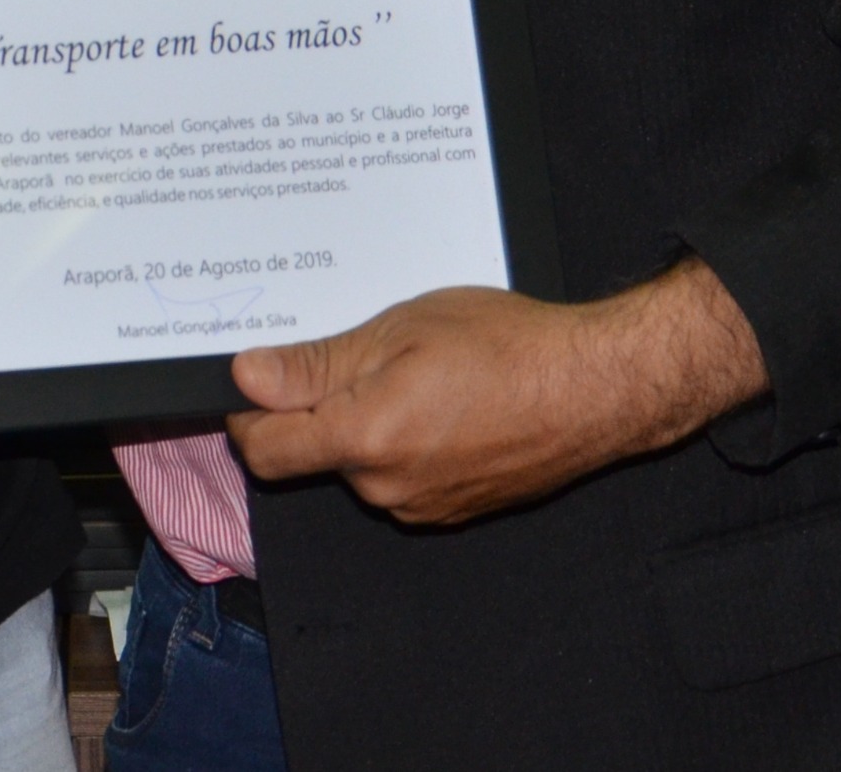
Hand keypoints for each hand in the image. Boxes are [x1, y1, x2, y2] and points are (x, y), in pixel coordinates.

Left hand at [227, 261, 769, 526]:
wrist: (594, 390)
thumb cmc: (508, 346)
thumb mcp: (402, 329)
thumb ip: (318, 363)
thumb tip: (247, 377)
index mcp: (364, 439)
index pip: (263, 448)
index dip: (246, 410)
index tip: (254, 374)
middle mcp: (385, 488)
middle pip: (309, 454)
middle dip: (312, 406)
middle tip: (352, 349)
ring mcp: (419, 507)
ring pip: (356, 464)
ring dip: (361, 422)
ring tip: (408, 369)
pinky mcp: (449, 510)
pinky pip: (398, 477)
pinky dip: (400, 441)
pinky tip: (437, 400)